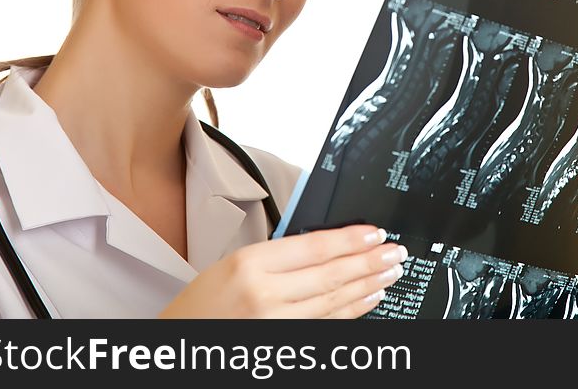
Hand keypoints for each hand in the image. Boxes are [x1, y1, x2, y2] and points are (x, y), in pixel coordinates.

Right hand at [158, 224, 406, 317]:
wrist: (182, 341)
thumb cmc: (202, 304)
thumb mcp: (233, 264)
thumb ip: (278, 254)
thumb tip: (328, 244)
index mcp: (249, 264)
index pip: (315, 247)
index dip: (351, 239)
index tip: (375, 233)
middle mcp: (264, 295)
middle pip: (332, 274)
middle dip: (370, 261)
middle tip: (395, 252)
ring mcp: (275, 324)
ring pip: (334, 301)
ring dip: (368, 285)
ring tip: (389, 272)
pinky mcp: (284, 344)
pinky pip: (327, 324)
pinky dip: (353, 311)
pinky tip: (369, 299)